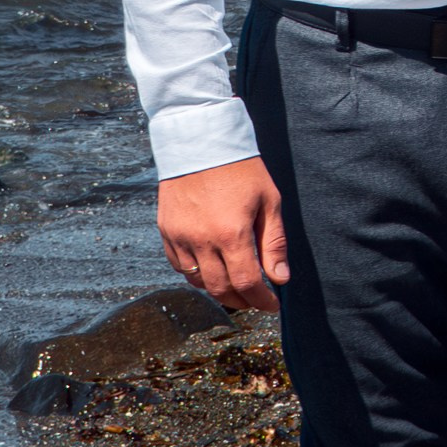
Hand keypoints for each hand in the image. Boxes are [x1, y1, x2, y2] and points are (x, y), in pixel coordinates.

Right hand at [157, 155, 289, 310]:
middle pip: (221, 289)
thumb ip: (274, 243)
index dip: (262, 300)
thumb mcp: (269, 201)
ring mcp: (180, 237)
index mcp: (232, 234)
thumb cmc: (241, 169)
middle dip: (242, 300)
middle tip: (256, 299)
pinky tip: (211, 271)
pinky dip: (196, 275)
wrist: (200, 141)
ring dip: (218, 291)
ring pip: (198, 281)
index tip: (272, 305)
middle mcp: (202, 240)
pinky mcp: (166, 231)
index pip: (247, 283)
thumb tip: (280, 278)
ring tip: (236, 288)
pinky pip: (179, 266)